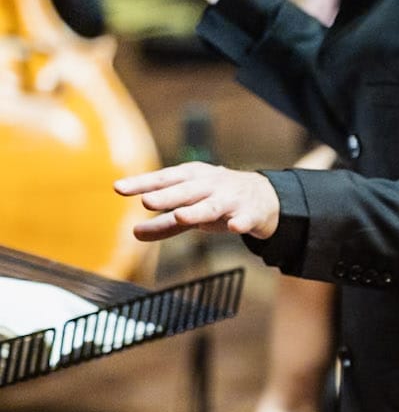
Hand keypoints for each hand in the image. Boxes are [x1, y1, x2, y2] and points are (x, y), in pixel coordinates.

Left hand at [115, 163, 279, 241]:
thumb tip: (134, 233)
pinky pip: (245, 218)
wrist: (265, 197)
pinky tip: (234, 227)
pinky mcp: (251, 213)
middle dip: (167, 196)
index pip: (163, 179)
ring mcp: (231, 198)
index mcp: (191, 178)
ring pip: (212, 205)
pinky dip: (240, 222)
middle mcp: (209, 184)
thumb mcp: (191, 208)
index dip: (142, 183)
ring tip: (181, 216)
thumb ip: (164, 222)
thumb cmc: (219, 200)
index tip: (119, 189)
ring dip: (197, 210)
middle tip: (148, 201)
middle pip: (185, 190)